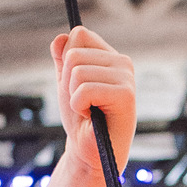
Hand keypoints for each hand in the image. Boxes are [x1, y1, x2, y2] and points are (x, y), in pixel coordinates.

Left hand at [51, 26, 135, 183]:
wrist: (90, 151)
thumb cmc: (81, 119)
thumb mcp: (66, 84)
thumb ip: (63, 59)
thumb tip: (60, 38)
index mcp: (110, 56)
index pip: (80, 34)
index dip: (67, 62)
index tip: (76, 86)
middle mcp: (122, 62)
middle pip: (73, 54)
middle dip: (68, 83)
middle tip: (83, 103)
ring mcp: (127, 77)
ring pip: (77, 71)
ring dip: (74, 97)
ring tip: (89, 110)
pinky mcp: (126, 95)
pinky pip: (84, 90)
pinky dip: (79, 106)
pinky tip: (92, 116)